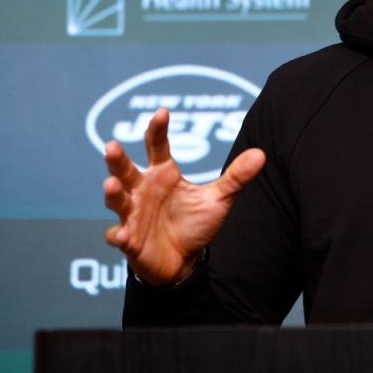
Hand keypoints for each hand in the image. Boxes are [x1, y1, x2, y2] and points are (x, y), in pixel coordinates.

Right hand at [102, 108, 265, 284]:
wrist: (184, 260)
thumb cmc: (194, 223)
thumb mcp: (218, 199)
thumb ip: (236, 177)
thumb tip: (261, 154)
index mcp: (162, 174)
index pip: (157, 146)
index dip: (158, 129)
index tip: (162, 112)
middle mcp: (142, 190)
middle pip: (125, 170)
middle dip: (117, 159)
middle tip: (111, 145)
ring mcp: (132, 214)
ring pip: (117, 200)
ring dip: (112, 193)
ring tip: (111, 184)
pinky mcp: (129, 240)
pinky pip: (119, 236)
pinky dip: (118, 235)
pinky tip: (122, 235)